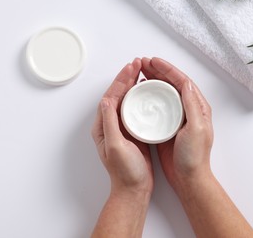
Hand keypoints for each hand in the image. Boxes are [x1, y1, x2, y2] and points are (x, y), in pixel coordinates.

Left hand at [92, 59, 153, 194]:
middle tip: (138, 63)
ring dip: (134, 84)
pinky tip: (149, 92)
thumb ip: (110, 124)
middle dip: (127, 77)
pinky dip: (141, 97)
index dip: (121, 80)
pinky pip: (136, 109)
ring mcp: (122, 127)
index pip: (111, 96)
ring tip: (143, 71)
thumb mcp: (116, 147)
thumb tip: (107, 100)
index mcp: (103, 126)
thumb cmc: (125, 172)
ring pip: (127, 100)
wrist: (134, 189)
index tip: (131, 68)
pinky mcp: (133, 132)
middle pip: (118, 94)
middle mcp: (111, 124)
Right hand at [141, 57, 213, 188]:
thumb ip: (192, 105)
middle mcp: (188, 109)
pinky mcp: (167, 126)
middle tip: (142, 63)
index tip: (153, 61)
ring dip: (152, 81)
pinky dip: (149, 97)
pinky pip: (157, 106)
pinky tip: (139, 94)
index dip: (168, 69)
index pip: (182, 81)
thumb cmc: (194, 156)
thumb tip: (186, 82)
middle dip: (158, 71)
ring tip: (139, 73)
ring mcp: (177, 117)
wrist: (188, 178)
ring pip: (163, 93)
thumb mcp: (196, 128)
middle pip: (171, 84)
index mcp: (198, 107)